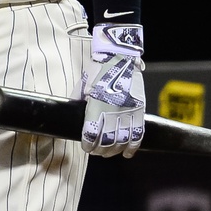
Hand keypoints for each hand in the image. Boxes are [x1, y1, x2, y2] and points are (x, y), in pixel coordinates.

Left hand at [80, 23, 144, 156]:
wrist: (121, 56)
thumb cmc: (99, 67)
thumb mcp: (83, 82)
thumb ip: (77, 97)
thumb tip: (70, 109)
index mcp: (97, 103)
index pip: (91, 132)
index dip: (88, 144)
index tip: (86, 147)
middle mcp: (113, 109)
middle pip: (107, 140)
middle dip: (100, 150)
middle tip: (96, 152)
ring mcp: (128, 110)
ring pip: (122, 140)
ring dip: (114, 151)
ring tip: (108, 154)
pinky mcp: (139, 109)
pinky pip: (138, 133)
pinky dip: (133, 147)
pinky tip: (127, 154)